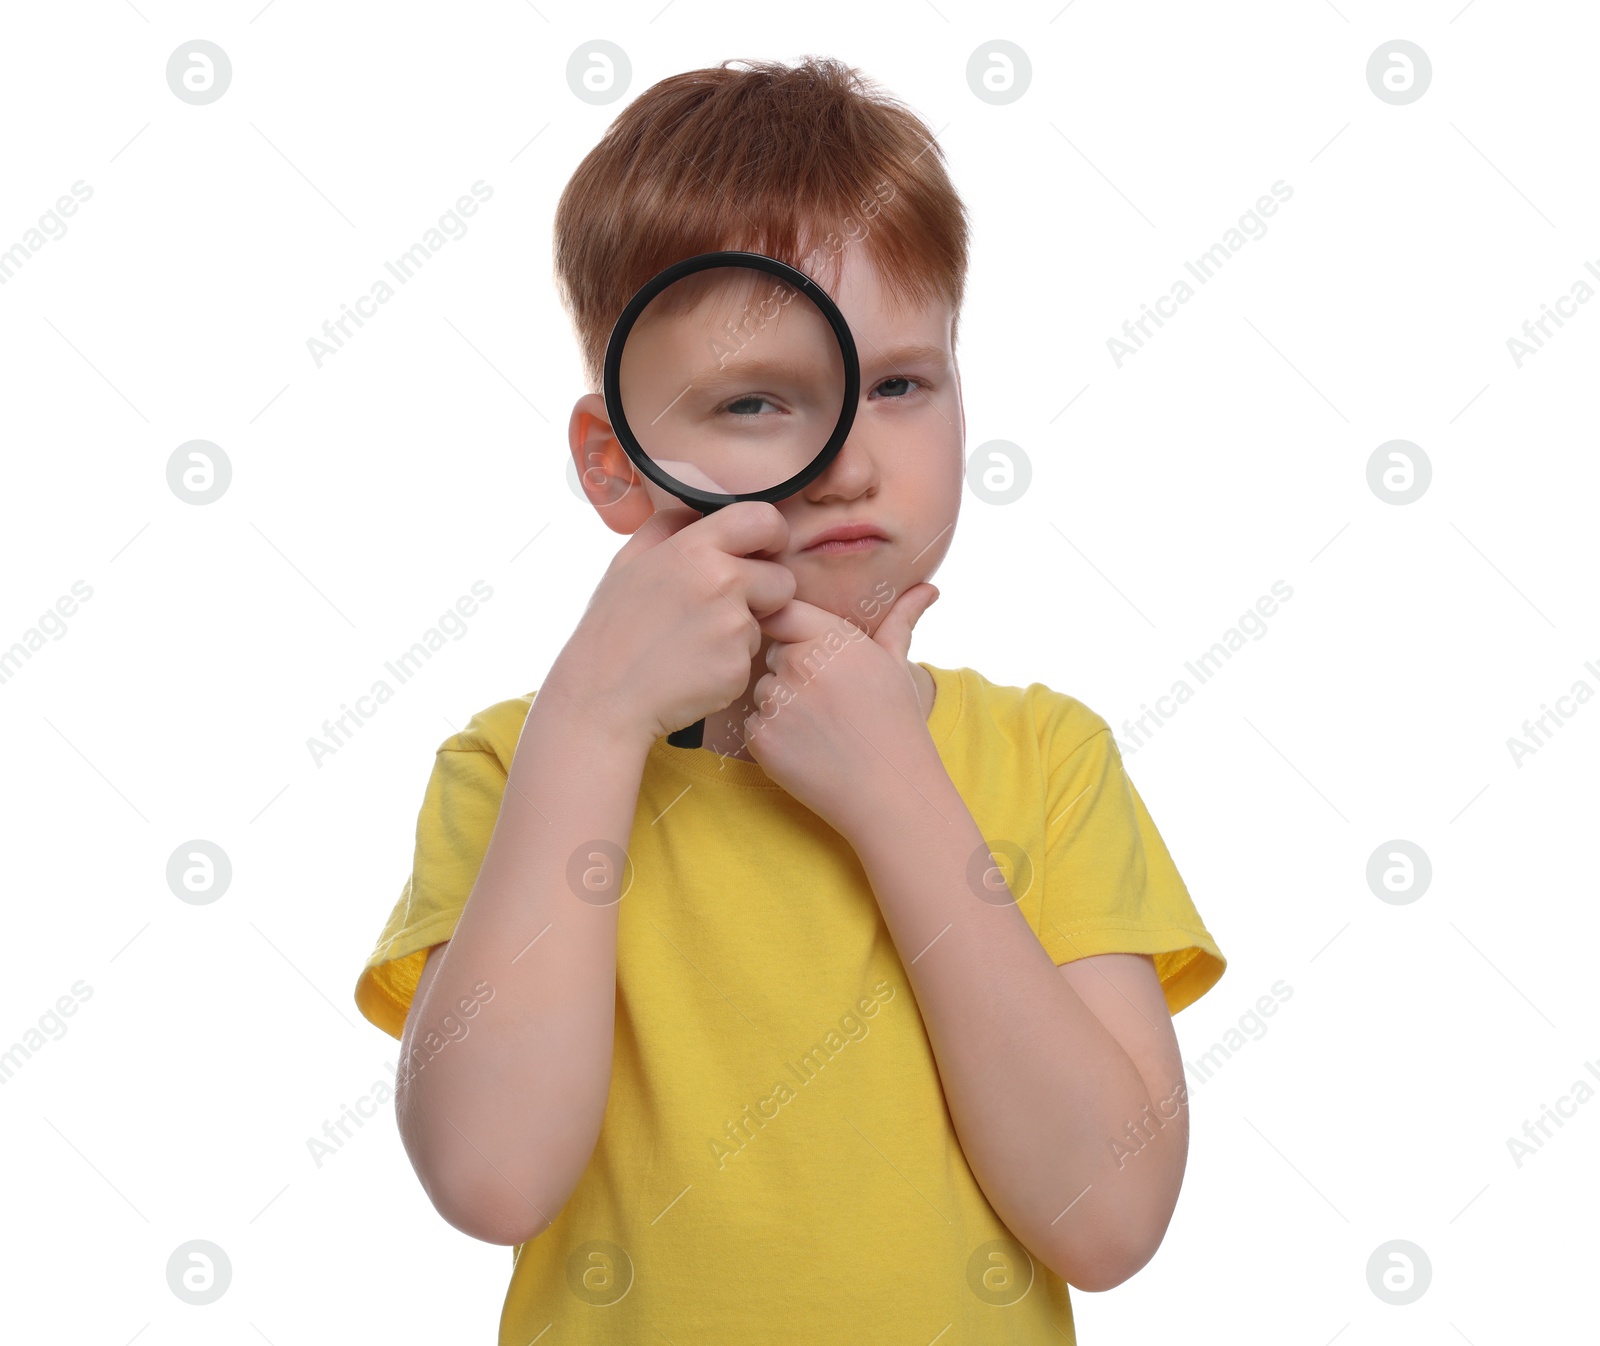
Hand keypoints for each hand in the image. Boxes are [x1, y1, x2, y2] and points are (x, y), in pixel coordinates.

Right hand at [547, 501, 795, 749]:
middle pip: (782, 578)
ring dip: (744, 629)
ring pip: (768, 621)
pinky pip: (751, 657)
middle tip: (726, 608)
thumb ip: (666, 529)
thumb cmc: (612, 631)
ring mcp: (732, 625)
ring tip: (697, 641)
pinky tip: (695, 668)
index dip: (772, 535)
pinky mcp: (738, 666)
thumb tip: (695, 510)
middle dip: (766, 593)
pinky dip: (730, 663)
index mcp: (693, 548)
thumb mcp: (627, 563)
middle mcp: (720, 580)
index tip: (763, 552)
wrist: (603, 698)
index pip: (763, 519)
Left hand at [742, 582, 941, 839]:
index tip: (805, 652)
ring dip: (781, 706)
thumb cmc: (896, 725)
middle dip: (792, 674)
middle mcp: (802, 663)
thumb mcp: (896, 666)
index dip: (789, 631)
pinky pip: (752, 724)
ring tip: (821, 729)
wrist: (890, 792)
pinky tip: (806, 749)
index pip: (783, 612)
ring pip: (761, 690)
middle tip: (828, 704)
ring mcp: (778, 702)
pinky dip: (771, 736)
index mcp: (832, 639)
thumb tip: (928, 587)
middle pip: (773, 655)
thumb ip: (900, 621)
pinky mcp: (761, 738)